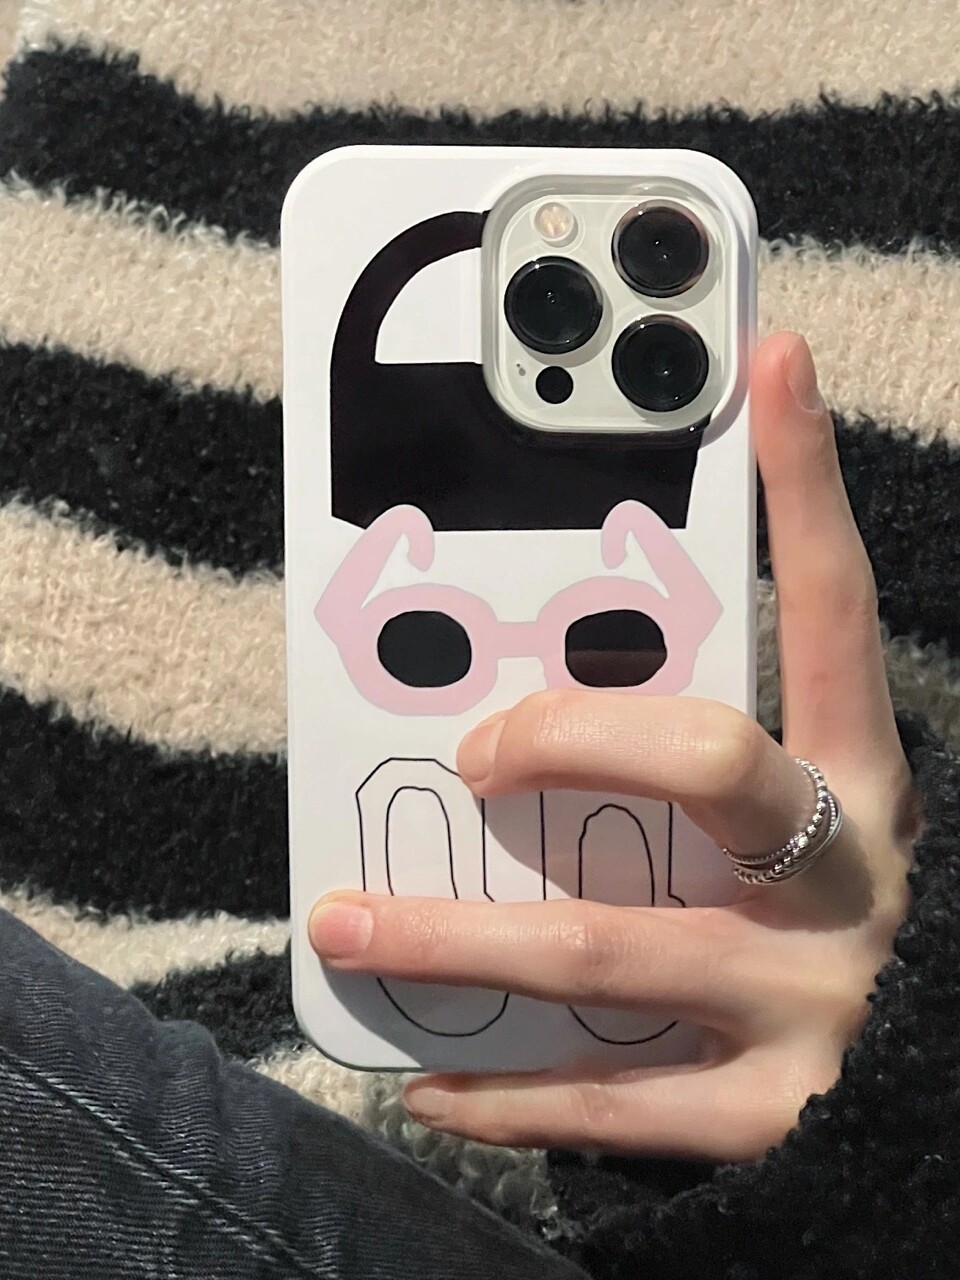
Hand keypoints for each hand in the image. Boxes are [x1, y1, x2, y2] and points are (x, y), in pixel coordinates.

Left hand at [309, 333, 921, 1162]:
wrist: (919, 1110)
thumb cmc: (803, 929)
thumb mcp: (764, 832)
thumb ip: (668, 771)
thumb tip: (510, 709)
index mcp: (852, 782)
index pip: (829, 611)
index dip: (806, 484)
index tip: (769, 361)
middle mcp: (844, 876)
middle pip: (710, 763)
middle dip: (567, 735)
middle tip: (470, 748)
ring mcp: (814, 998)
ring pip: (609, 946)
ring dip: (458, 933)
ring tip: (349, 920)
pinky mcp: (773, 1113)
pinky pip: (611, 1105)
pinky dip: (504, 1094)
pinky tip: (424, 1083)